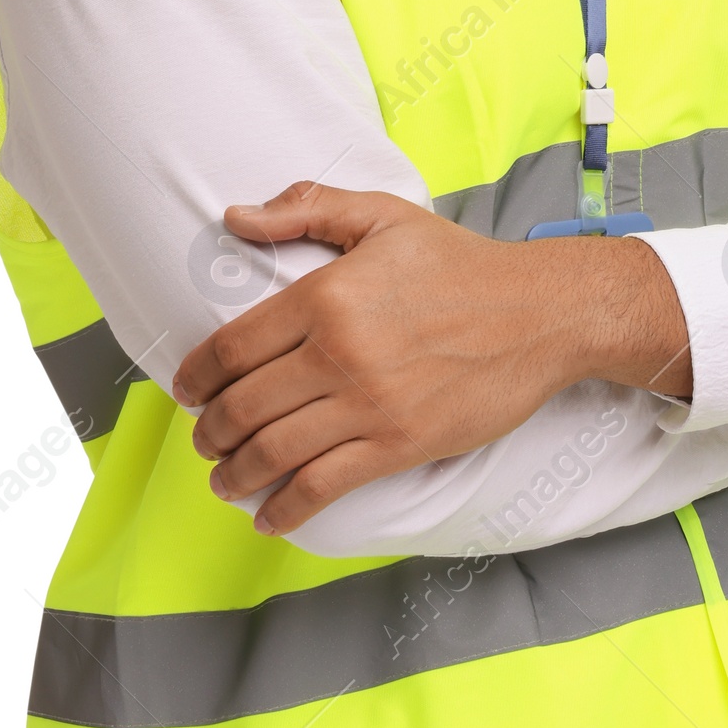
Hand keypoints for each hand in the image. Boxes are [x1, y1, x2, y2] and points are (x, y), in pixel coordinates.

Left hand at [171, 181, 691, 535]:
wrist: (540, 314)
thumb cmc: (459, 263)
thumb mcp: (382, 217)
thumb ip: (306, 210)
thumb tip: (235, 218)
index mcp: (326, 295)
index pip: (233, 347)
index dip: (197, 376)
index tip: (187, 390)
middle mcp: (340, 354)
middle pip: (244, 407)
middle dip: (210, 432)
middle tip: (204, 439)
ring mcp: (369, 405)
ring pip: (274, 452)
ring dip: (234, 474)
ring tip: (224, 479)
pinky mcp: (400, 444)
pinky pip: (324, 486)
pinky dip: (286, 508)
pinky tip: (269, 517)